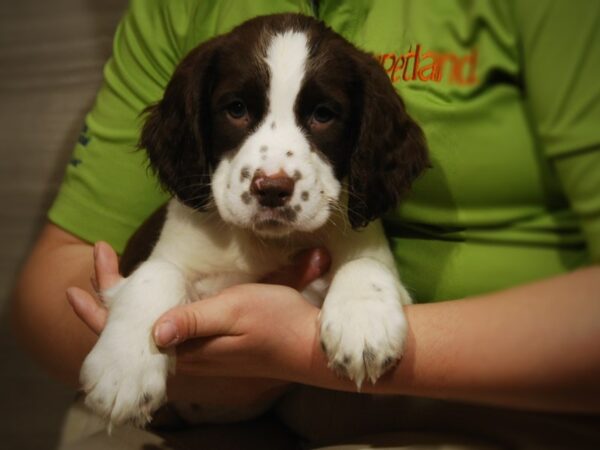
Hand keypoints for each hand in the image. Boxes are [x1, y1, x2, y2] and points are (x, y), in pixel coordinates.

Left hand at [67, 241, 329, 405]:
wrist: (306, 345)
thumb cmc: (274, 324)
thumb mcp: (235, 312)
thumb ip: (193, 321)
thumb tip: (151, 331)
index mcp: (183, 349)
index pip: (126, 334)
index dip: (100, 307)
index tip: (90, 271)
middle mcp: (183, 353)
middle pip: (132, 329)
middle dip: (111, 294)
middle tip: (103, 256)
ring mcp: (195, 349)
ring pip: (148, 325)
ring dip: (129, 298)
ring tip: (116, 271)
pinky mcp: (208, 342)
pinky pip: (168, 324)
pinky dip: (152, 303)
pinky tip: (154, 290)